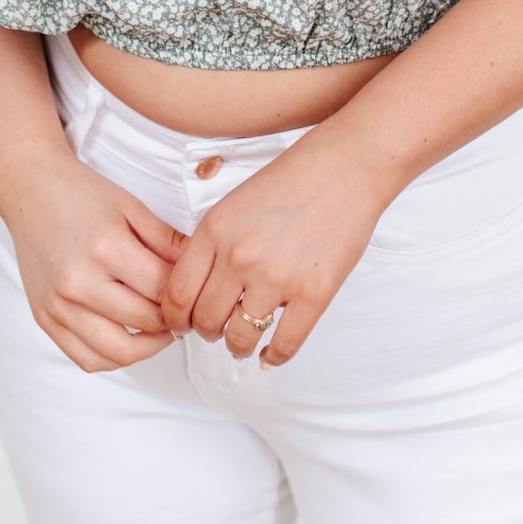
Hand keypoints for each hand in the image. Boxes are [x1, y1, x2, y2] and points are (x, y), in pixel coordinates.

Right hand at [0, 151, 189, 372]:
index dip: (187, 293)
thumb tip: (201, 270)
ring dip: (149, 347)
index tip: (197, 290)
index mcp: (104, 247)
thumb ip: (168, 241)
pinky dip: (114, 358)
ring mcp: (58, 306)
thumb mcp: (132, 207)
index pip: (161, 289)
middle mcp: (78, 282)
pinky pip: (87, 359)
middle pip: (144, 322)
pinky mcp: (45, 319)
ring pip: (117, 353)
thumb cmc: (82, 194)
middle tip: (186, 311)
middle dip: (173, 320)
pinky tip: (130, 338)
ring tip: (162, 329)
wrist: (30, 191)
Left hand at [159, 133, 389, 367]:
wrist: (346, 167)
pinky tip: (270, 353)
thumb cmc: (294, 178)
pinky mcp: (313, 293)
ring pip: (240, 338)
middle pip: (205, 321)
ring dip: (237, 347)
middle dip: (206, 333)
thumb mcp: (236, 202)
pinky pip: (285, 344)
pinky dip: (274, 356)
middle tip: (215, 331)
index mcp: (215, 230)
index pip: (177, 294)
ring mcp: (277, 277)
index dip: (175, 318)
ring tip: (242, 343)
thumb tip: (198, 288)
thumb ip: (214, 243)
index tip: (183, 324)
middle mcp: (239, 256)